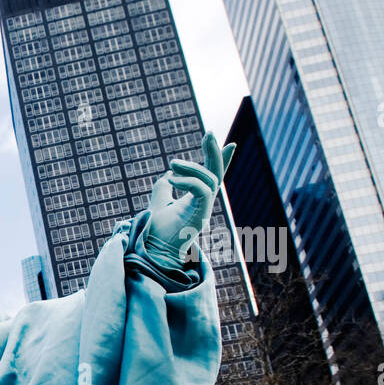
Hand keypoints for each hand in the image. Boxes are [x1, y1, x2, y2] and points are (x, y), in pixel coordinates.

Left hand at [142, 131, 234, 263]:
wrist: (153, 252)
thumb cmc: (156, 232)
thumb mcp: (158, 203)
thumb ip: (164, 188)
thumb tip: (167, 174)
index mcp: (196, 199)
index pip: (212, 176)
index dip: (221, 160)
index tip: (230, 143)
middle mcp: (203, 203)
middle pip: (215, 174)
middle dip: (214, 152)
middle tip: (210, 133)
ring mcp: (204, 210)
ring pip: (210, 180)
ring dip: (192, 167)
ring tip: (172, 164)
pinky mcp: (200, 216)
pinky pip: (202, 191)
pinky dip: (188, 181)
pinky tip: (171, 178)